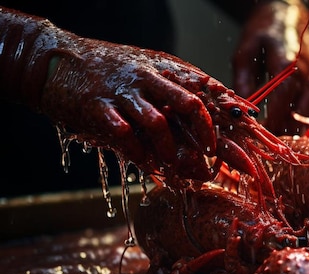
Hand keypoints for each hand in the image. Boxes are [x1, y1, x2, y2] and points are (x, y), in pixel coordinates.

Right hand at [40, 38, 216, 182]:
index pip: (202, 88)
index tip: (240, 127)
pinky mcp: (98, 107)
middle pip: (188, 104)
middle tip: (211, 156)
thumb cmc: (105, 70)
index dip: (224, 107)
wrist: (54, 58)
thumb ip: (167, 91)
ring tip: (175, 167)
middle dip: (205, 133)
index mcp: (160, 70)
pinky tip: (145, 165)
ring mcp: (123, 92)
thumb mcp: (141, 71)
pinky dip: (138, 153)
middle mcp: (146, 79)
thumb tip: (198, 116)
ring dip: (170, 150)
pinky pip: (124, 134)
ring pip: (158, 123)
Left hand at [232, 0, 308, 134]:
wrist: (287, 14)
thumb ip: (242, 79)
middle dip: (286, 129)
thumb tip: (242, 109)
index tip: (263, 132)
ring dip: (298, 128)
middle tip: (271, 142)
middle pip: (302, 109)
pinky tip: (294, 126)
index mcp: (288, 60)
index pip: (284, 96)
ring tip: (282, 137)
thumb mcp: (245, 51)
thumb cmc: (264, 32)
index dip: (274, 117)